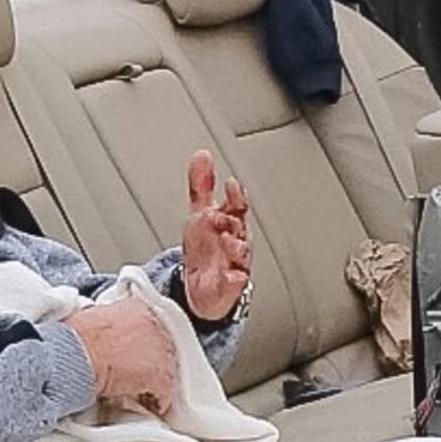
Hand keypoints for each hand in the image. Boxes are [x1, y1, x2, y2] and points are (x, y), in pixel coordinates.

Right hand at [69, 295, 181, 421]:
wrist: (73, 354)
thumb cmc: (74, 338)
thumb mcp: (93, 319)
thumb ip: (110, 325)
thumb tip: (105, 336)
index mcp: (136, 308)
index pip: (151, 327)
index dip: (144, 346)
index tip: (139, 356)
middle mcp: (153, 324)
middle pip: (163, 348)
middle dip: (153, 362)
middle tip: (143, 376)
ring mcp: (159, 349)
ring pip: (167, 369)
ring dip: (156, 382)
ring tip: (146, 394)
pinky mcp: (157, 373)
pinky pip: (164, 391)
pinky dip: (158, 400)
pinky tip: (150, 406)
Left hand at [178, 150, 252, 321]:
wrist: (204, 286)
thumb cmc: (206, 247)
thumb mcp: (200, 213)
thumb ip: (201, 185)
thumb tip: (202, 155)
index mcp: (229, 221)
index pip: (236, 204)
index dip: (235, 194)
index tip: (230, 184)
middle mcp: (235, 240)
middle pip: (240, 227)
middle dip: (233, 220)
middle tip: (220, 216)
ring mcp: (235, 262)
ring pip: (241, 252)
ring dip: (236, 246)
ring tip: (227, 240)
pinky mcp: (232, 285)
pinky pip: (235, 281)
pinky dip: (233, 278)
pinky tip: (230, 274)